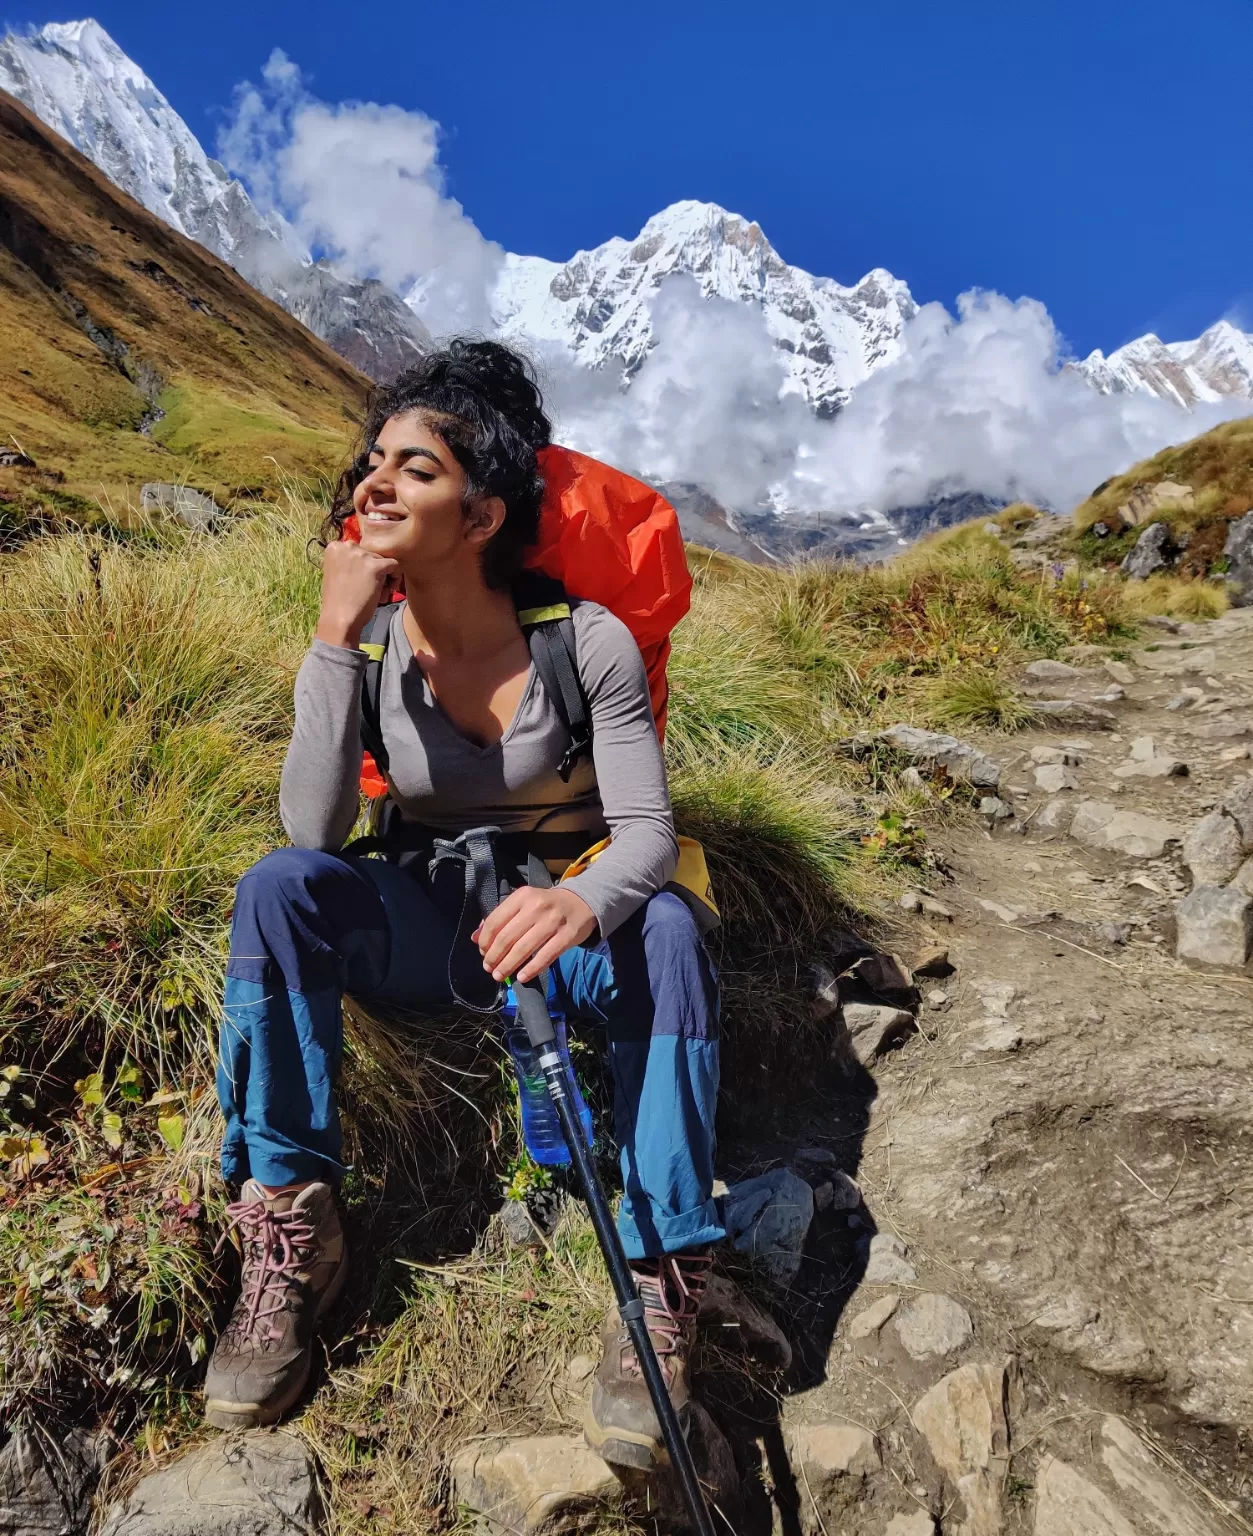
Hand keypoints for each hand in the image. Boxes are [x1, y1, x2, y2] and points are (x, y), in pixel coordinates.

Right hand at [315, 541, 398, 647]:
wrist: (339, 619)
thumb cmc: (338, 601)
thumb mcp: (337, 572)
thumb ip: (348, 561)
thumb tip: (366, 557)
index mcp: (335, 547)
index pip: (359, 551)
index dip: (363, 567)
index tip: (360, 582)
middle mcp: (347, 546)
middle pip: (372, 554)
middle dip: (374, 571)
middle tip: (368, 589)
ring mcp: (362, 555)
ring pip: (384, 560)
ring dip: (384, 577)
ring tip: (375, 594)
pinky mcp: (376, 566)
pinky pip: (395, 566)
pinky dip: (395, 579)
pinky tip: (386, 592)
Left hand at [474, 886, 597, 984]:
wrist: (581, 902)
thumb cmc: (546, 905)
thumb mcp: (523, 904)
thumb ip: (500, 918)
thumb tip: (475, 938)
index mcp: (522, 896)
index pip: (495, 921)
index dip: (485, 941)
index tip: (482, 953)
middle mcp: (536, 907)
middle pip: (507, 937)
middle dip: (494, 957)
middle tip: (489, 968)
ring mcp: (553, 921)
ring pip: (523, 949)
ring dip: (508, 965)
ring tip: (499, 975)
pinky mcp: (567, 936)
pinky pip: (545, 956)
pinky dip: (531, 969)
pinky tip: (521, 977)